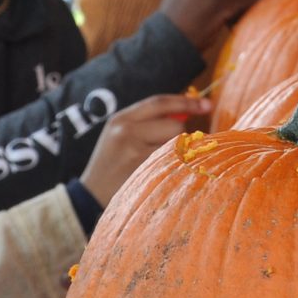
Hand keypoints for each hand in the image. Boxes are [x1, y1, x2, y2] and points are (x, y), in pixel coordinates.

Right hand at [80, 92, 204, 202]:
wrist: (89, 194)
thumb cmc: (112, 165)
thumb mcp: (120, 136)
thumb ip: (147, 122)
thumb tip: (185, 113)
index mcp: (120, 118)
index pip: (160, 102)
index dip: (187, 102)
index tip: (207, 104)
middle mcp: (126, 131)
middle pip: (174, 124)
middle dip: (181, 136)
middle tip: (170, 150)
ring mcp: (134, 152)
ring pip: (176, 146)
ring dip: (178, 154)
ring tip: (158, 164)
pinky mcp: (142, 171)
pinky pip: (173, 164)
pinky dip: (175, 168)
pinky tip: (162, 175)